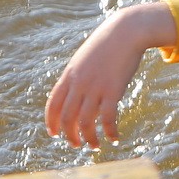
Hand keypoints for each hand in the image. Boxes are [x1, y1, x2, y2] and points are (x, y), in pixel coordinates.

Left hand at [44, 3, 173, 149]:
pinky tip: (115, 138)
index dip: (52, 123)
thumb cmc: (107, 45)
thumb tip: (78, 94)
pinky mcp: (113, 90)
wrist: (126, 31)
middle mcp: (79, 84)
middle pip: (67, 118)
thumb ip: (78, 77)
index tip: (55, 135)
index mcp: (69, 76)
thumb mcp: (86, 60)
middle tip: (76, 145)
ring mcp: (95, 88)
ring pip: (86, 122)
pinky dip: (110, 132)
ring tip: (94, 146)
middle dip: (70, 136)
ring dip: (88, 138)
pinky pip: (108, 118)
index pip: (53, 105)